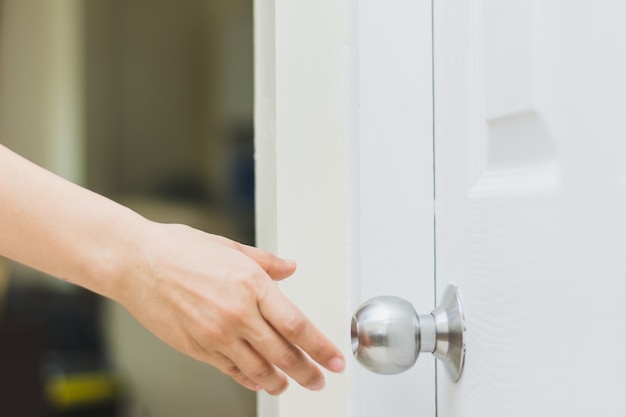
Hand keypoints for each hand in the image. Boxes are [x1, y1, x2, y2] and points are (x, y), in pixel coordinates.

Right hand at [116, 222, 344, 394]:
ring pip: (259, 369)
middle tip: (320, 380)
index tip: (335, 360)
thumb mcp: (230, 247)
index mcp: (252, 285)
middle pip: (284, 353)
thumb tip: (290, 268)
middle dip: (307, 372)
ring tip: (290, 385)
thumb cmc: (179, 249)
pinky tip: (259, 381)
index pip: (298, 326)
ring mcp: (217, 334)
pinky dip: (249, 379)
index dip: (321, 348)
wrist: (136, 263)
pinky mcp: (198, 348)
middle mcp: (238, 314)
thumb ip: (266, 262)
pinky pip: (231, 371)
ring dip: (279, 381)